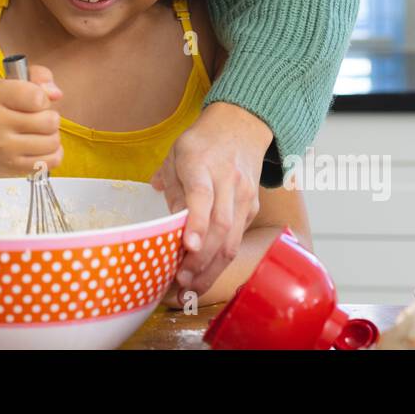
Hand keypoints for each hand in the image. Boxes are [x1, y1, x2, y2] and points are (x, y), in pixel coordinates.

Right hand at [0, 64, 63, 176]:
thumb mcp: (11, 83)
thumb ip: (39, 77)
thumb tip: (56, 94)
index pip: (38, 97)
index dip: (43, 98)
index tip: (34, 101)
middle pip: (50, 121)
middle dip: (50, 118)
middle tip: (36, 119)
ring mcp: (3, 149)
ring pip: (53, 141)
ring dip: (51, 136)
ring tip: (37, 133)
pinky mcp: (13, 168)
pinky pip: (52, 160)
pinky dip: (53, 153)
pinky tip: (40, 148)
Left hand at [151, 102, 270, 302]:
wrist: (242, 124)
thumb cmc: (202, 142)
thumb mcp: (176, 155)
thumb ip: (171, 188)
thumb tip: (163, 225)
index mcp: (201, 162)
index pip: (201, 195)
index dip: (195, 223)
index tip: (187, 246)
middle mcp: (227, 180)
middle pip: (219, 225)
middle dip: (201, 259)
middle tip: (181, 280)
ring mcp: (244, 195)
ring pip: (231, 239)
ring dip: (211, 268)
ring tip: (190, 288)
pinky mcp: (251, 207)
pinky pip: (237, 238)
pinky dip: (220, 260)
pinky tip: (204, 274)